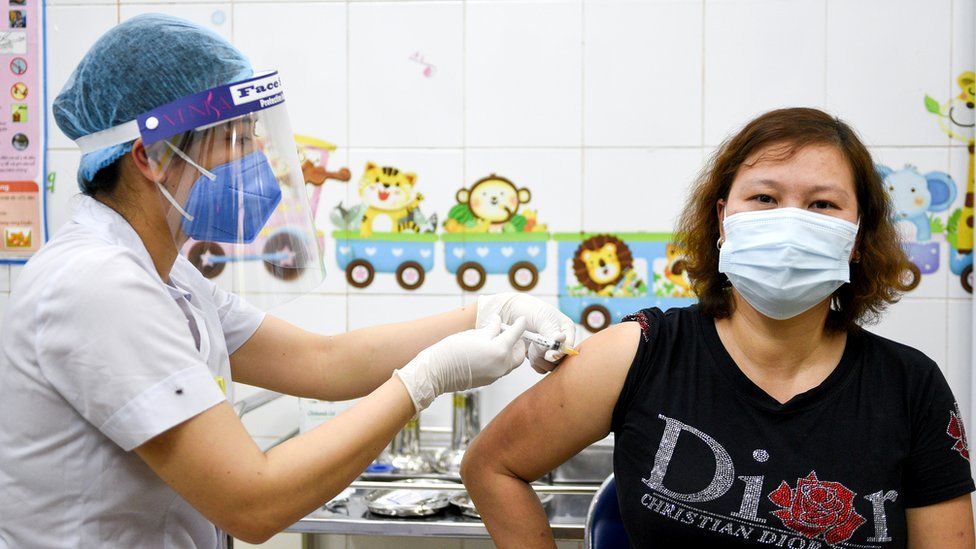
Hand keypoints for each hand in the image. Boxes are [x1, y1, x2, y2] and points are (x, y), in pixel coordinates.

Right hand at [394, 316, 527, 412]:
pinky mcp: (489, 381)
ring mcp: (496, 375)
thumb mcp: (474, 334)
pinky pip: (501, 369)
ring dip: (509, 352)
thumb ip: (491, 328)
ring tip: (498, 341)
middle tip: (509, 332)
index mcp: (500, 350)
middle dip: (517, 342)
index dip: (519, 324)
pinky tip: (489, 352)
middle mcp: (502, 365)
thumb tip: (498, 322)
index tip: (522, 319)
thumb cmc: (453, 349)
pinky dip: (500, 359)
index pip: (516, 334)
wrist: (438, 371)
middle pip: (519, 353)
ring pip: (511, 363)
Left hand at [477, 293, 575, 372]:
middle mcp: (561, 341)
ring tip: (531, 346)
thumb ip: (551, 333)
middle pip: (561, 359)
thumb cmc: (528, 309)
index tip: (548, 352)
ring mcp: (550, 350)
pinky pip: (541, 368)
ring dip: (540, 358)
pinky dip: (534, 362)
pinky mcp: (539, 356)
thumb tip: (559, 344)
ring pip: (551, 365)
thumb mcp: (542, 318)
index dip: (559, 352)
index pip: (568, 347)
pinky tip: (528, 351)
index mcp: (567, 329)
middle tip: (535, 344)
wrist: (509, 311)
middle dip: (546, 354)